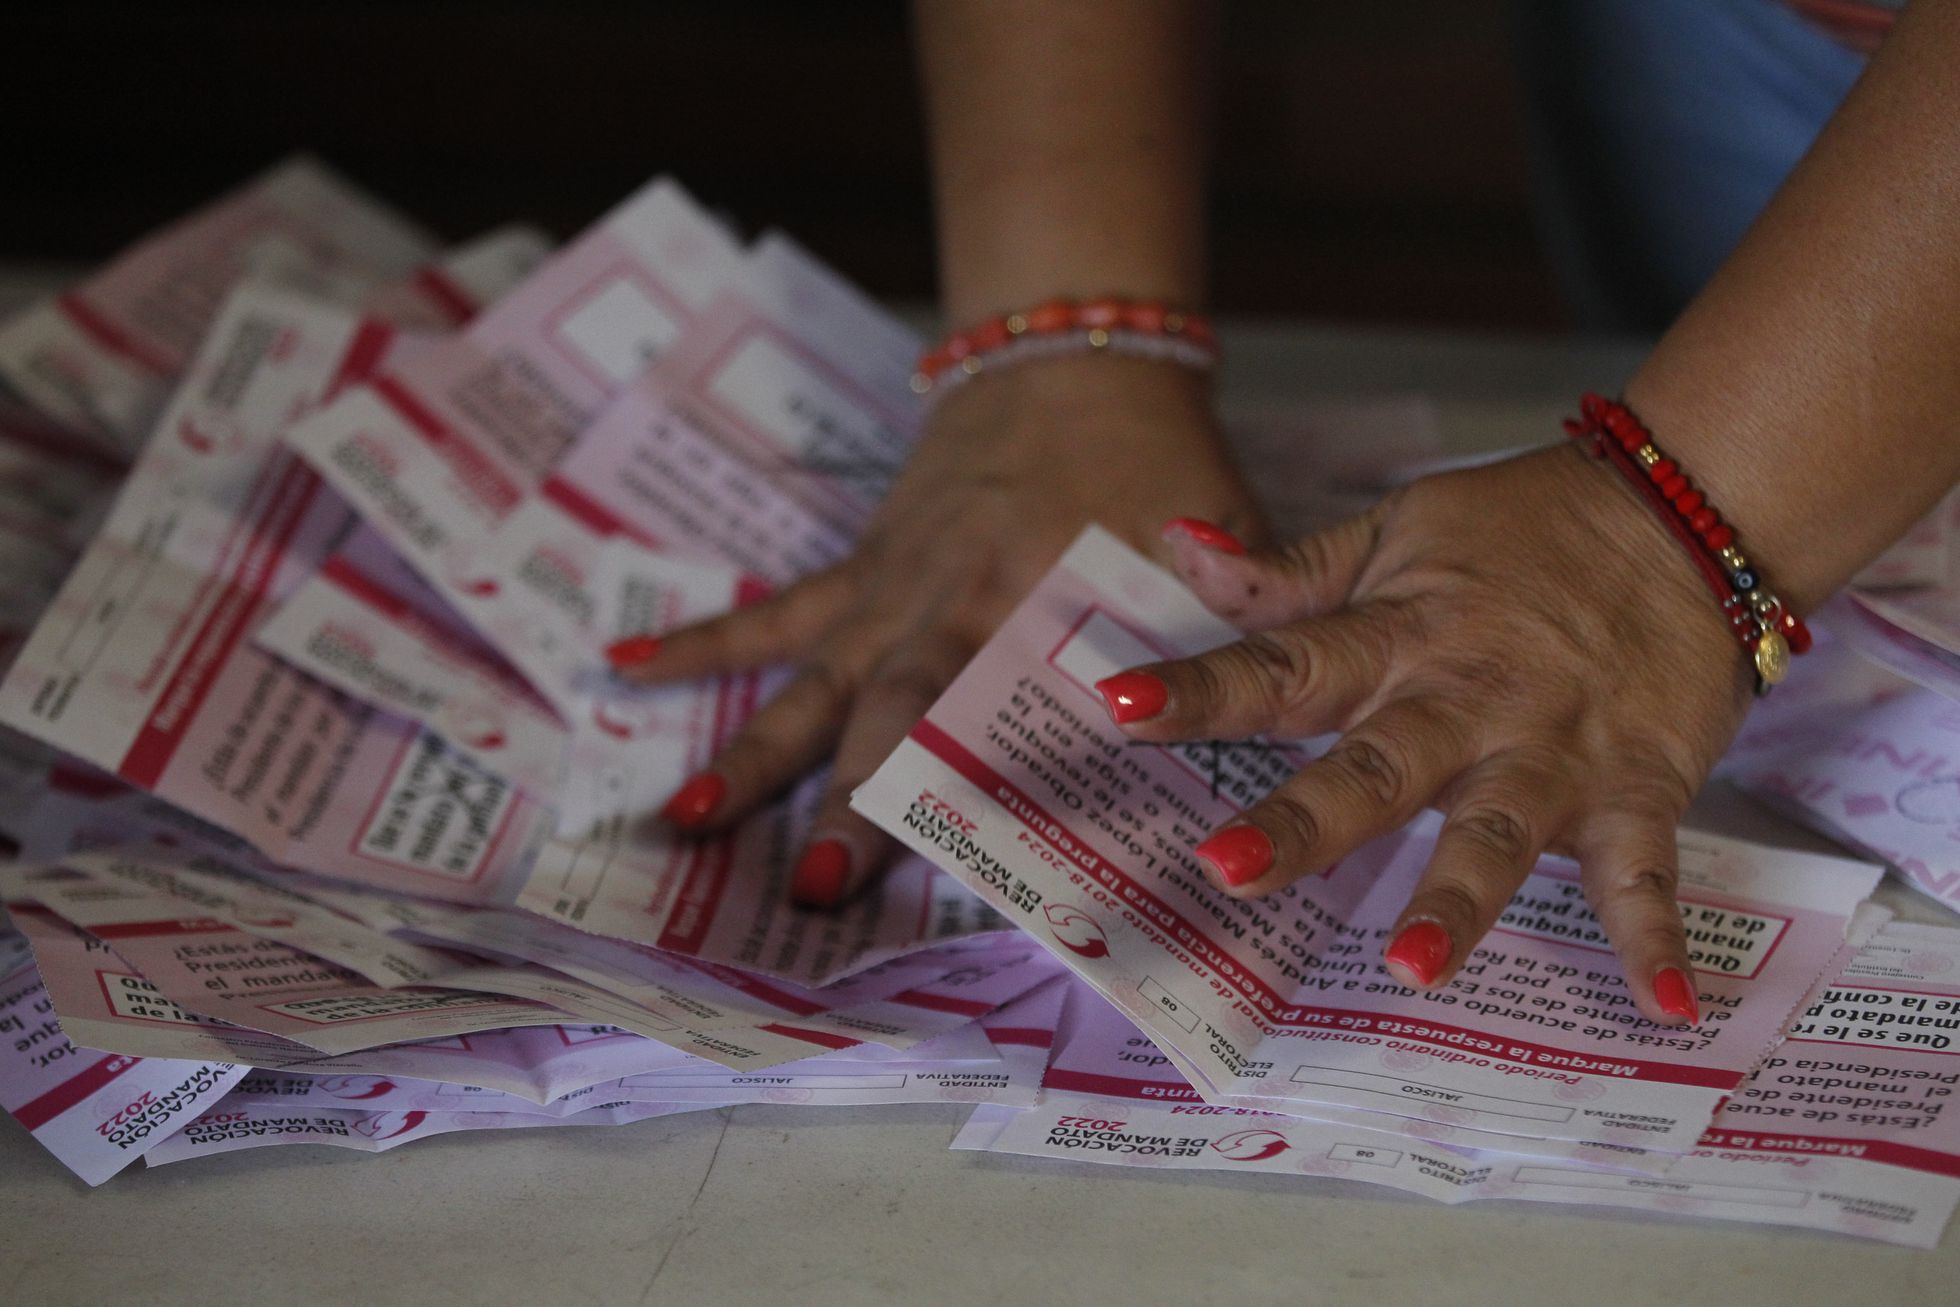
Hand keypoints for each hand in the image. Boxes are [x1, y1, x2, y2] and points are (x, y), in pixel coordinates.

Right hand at [613, 355, 1259, 906]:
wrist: (1071, 358)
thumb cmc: (1149, 462)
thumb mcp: (1206, 542)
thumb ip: (1220, 628)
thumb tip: (1238, 728)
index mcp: (1025, 605)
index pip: (993, 714)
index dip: (969, 795)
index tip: (948, 875)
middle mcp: (939, 606)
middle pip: (882, 714)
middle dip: (847, 806)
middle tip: (812, 895)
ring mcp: (885, 590)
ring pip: (806, 679)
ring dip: (750, 751)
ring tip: (687, 822)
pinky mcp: (859, 570)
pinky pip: (772, 613)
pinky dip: (700, 643)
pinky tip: (620, 669)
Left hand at [1093, 443, 1752, 1025]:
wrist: (1685, 513)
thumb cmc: (1523, 530)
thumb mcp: (1396, 532)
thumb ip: (1288, 570)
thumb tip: (1175, 547)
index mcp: (1396, 637)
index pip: (1281, 664)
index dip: (1200, 688)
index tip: (1119, 707)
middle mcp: (1466, 700)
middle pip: (1377, 767)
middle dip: (1306, 821)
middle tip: (1230, 869)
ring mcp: (1554, 750)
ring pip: (1498, 832)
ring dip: (1459, 899)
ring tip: (1412, 967)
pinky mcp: (1639, 785)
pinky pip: (1647, 872)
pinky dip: (1656, 937)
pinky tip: (1662, 1008)